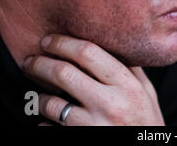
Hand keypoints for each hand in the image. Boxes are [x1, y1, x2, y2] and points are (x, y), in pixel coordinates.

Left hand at [22, 35, 164, 125]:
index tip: (49, 40)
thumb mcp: (147, 93)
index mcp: (127, 85)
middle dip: (40, 63)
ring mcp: (95, 126)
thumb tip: (112, 44)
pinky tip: (46, 121)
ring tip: (37, 95)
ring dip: (38, 96)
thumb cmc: (147, 122)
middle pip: (63, 73)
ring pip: (51, 104)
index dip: (63, 43)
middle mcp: (111, 104)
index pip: (88, 53)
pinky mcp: (83, 140)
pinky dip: (43, 124)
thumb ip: (131, 69)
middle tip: (29, 61)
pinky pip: (50, 130)